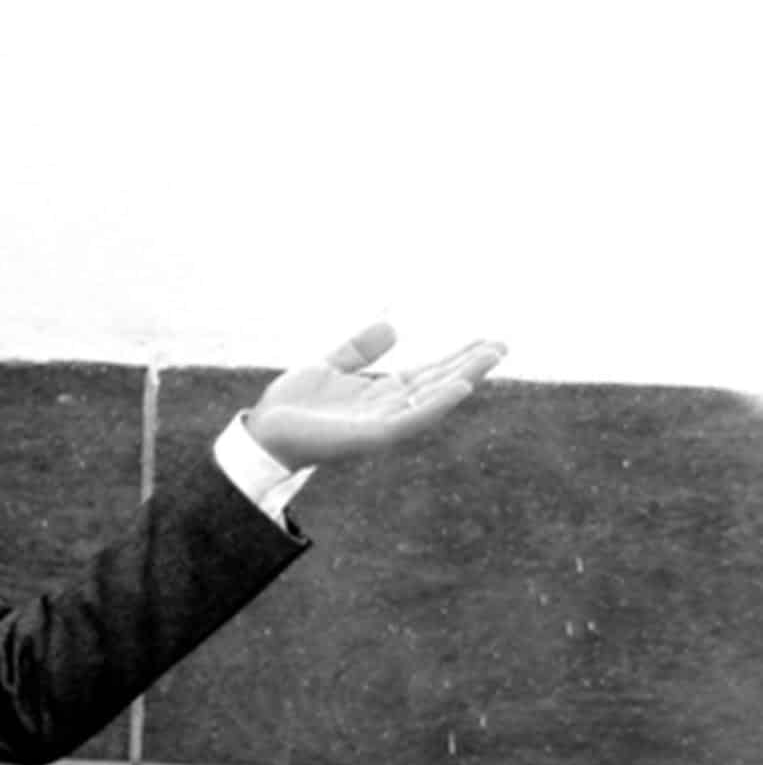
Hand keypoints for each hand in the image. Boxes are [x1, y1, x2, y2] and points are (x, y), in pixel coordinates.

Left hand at [247, 323, 505, 470]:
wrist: (262, 432)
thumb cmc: (291, 405)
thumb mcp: (328, 366)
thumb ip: (359, 351)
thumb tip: (393, 328)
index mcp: (379, 395)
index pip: (428, 374)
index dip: (457, 359)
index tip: (487, 341)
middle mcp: (386, 410)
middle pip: (436, 385)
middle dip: (469, 367)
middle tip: (502, 347)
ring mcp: (379, 424)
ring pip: (429, 400)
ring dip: (461, 380)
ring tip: (489, 360)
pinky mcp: (368, 436)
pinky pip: (409, 420)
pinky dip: (434, 406)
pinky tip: (457, 389)